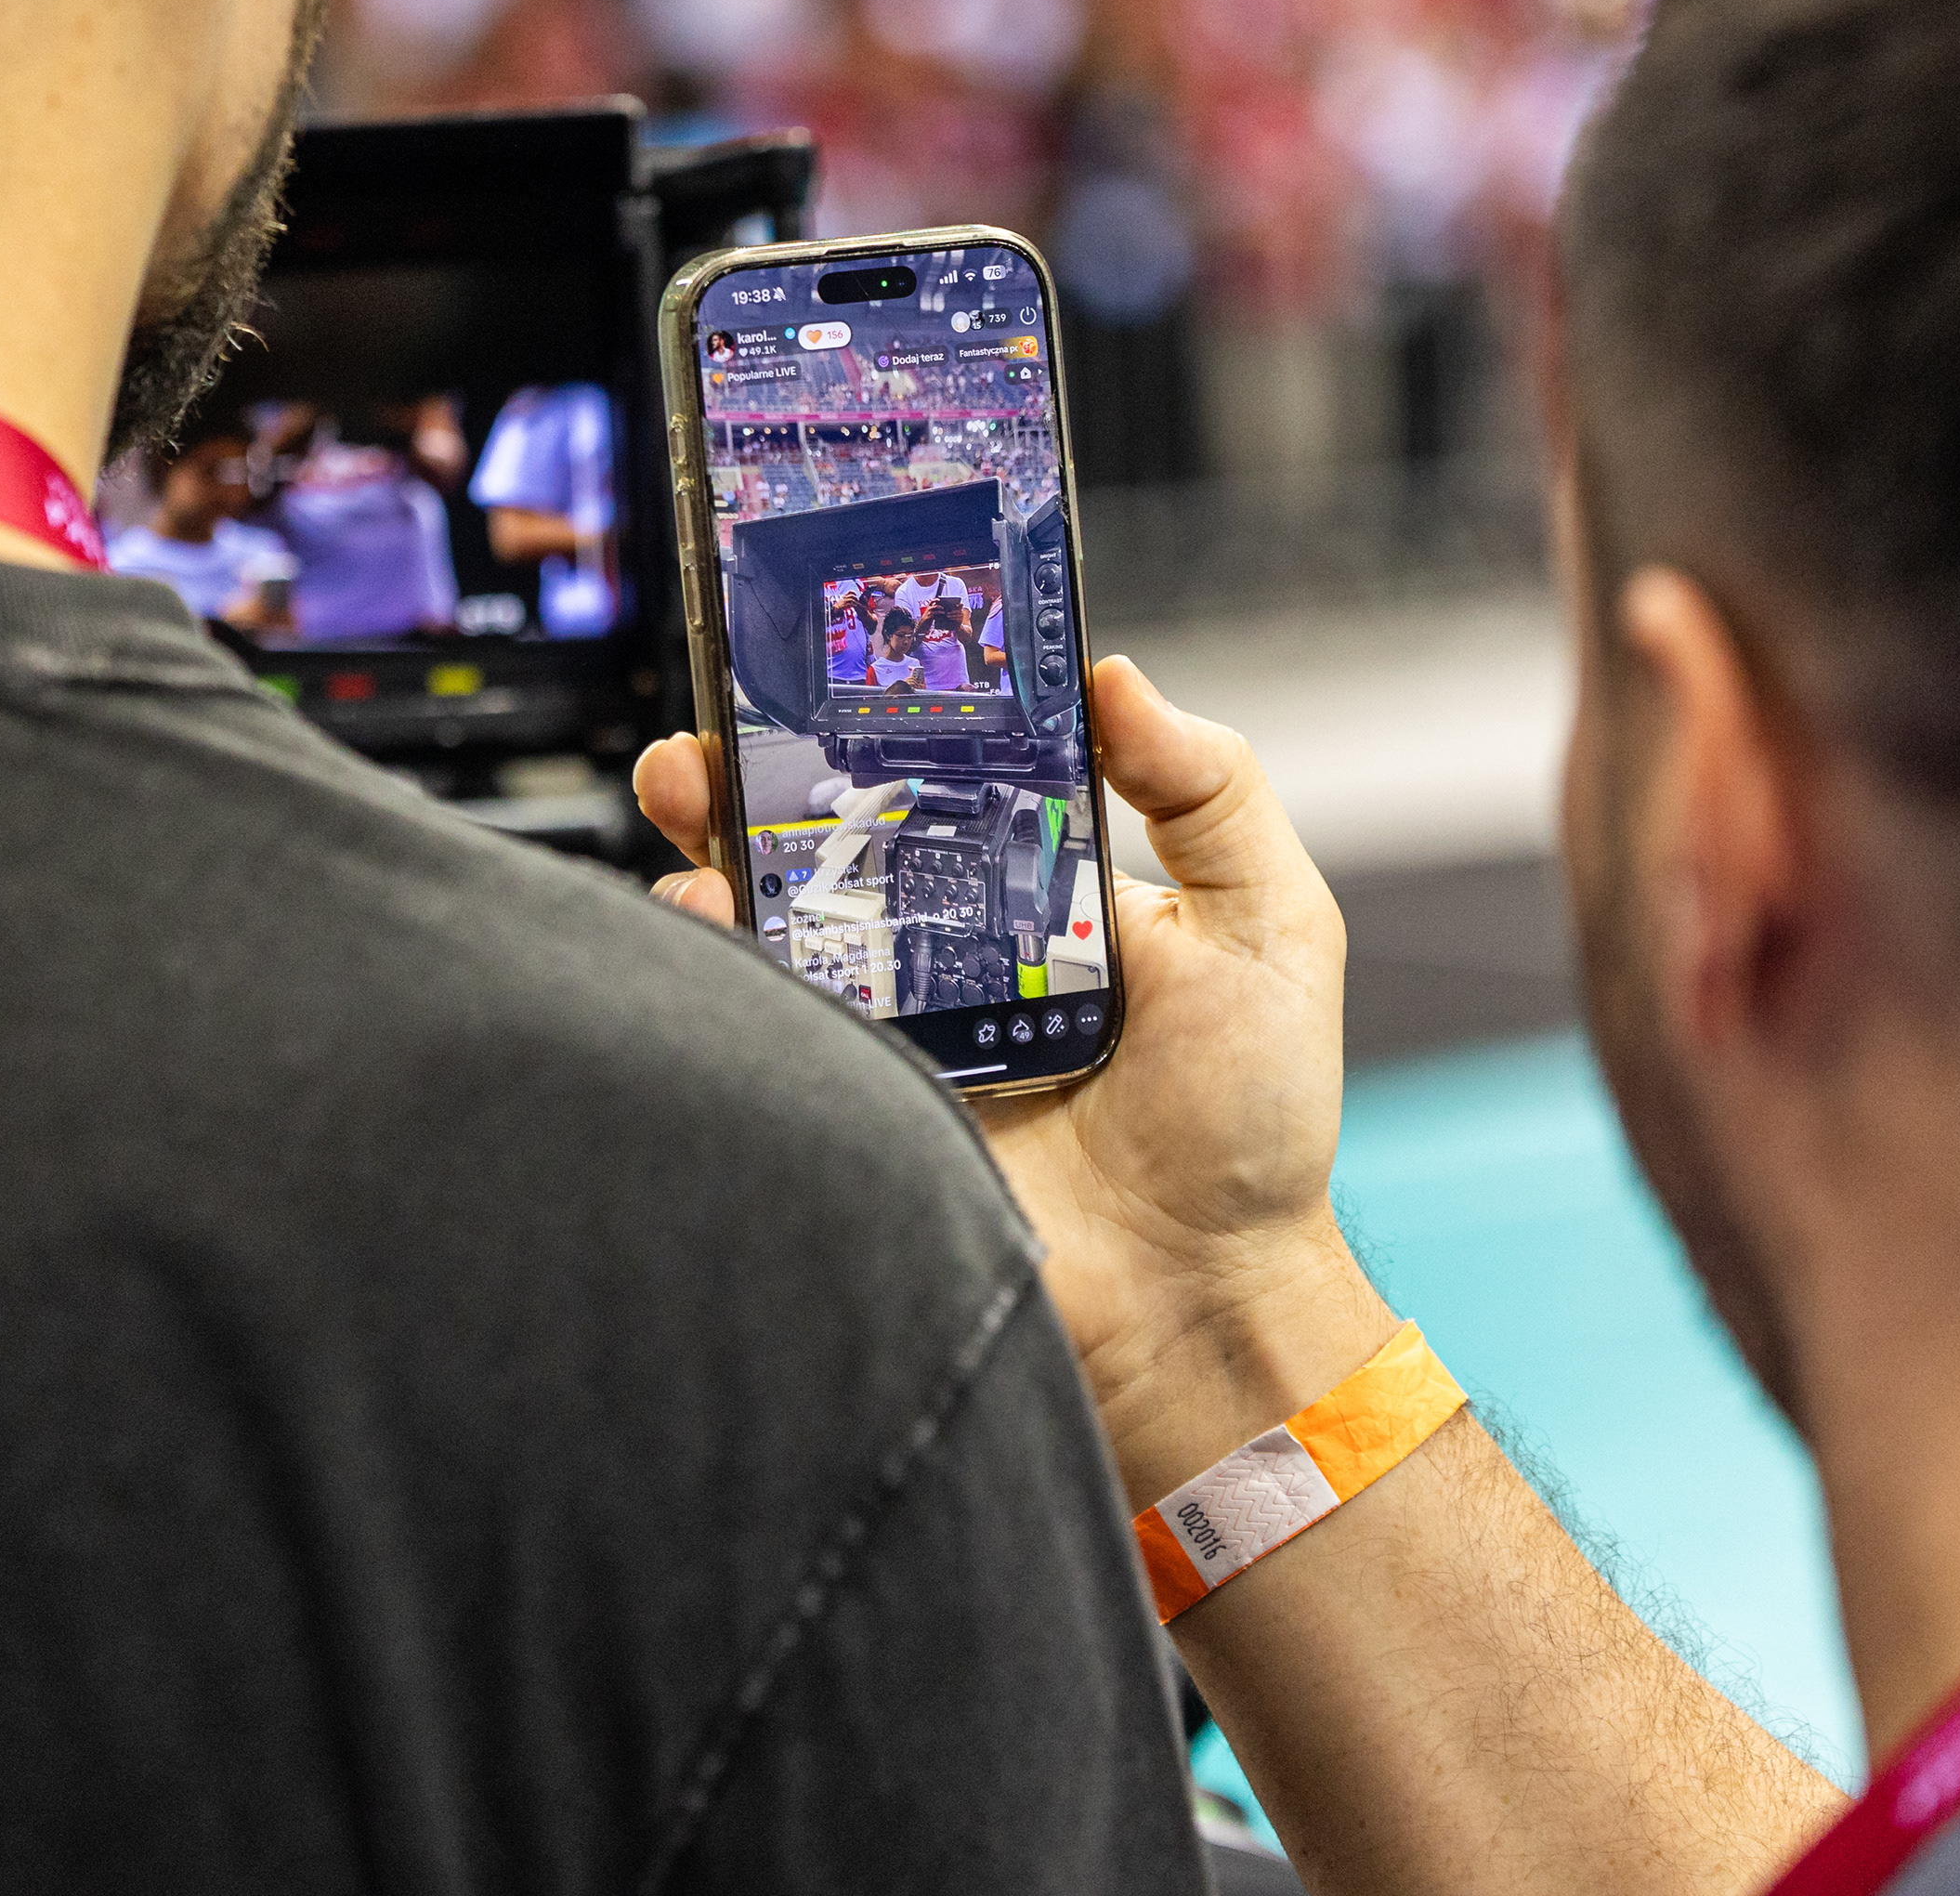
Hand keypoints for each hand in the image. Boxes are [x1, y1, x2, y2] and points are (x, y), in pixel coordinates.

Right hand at [634, 660, 1397, 1499]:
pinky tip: (704, 921)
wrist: (1199, 1300)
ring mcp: (894, 1028)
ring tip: (690, 801)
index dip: (880, 720)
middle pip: (829, 838)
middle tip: (713, 735)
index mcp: (1041, 890)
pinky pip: (771, 1023)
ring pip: (775, 922)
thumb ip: (1210, 793)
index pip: (945, 778)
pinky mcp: (859, 1100)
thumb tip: (1117, 675)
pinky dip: (721, 966)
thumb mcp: (1270, 928)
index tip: (828, 660)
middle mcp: (952, 949)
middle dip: (752, 774)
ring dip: (717, 852)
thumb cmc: (1253, 1127)